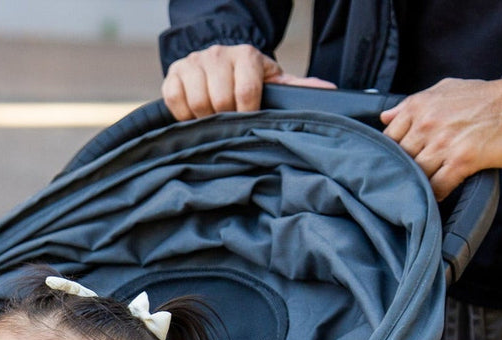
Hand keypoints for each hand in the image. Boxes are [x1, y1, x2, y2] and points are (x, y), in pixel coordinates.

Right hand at [162, 43, 333, 120]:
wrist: (218, 63)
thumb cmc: (247, 78)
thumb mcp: (273, 81)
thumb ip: (297, 87)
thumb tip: (328, 90)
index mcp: (246, 55)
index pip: (246, 92)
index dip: (247, 114)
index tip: (248, 122)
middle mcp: (218, 54)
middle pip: (220, 100)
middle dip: (225, 118)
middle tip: (229, 123)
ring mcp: (194, 62)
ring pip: (197, 101)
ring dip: (204, 119)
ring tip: (212, 121)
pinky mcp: (173, 73)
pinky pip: (175, 99)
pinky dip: (183, 114)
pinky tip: (193, 116)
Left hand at [381, 77, 501, 200]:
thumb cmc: (483, 98)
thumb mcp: (445, 90)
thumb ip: (411, 104)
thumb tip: (384, 117)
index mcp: (419, 107)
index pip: (387, 140)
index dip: (390, 155)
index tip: (397, 163)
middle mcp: (428, 125)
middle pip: (400, 161)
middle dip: (404, 172)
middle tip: (409, 180)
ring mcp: (444, 143)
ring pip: (416, 175)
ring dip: (419, 185)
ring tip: (424, 188)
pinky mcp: (462, 160)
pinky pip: (437, 187)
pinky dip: (436, 195)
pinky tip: (439, 194)